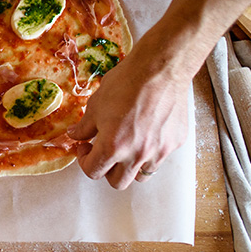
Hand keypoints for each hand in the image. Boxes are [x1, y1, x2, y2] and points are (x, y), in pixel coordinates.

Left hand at [68, 39, 189, 189]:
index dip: (84, 160)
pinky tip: (145, 133)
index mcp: (113, 147)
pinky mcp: (175, 143)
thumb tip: (75, 135)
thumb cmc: (126, 83)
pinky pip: (160, 158)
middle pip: (118, 182)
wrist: (160, 69)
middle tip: (103, 151)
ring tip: (125, 147)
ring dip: (130, 167)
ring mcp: (159, 151)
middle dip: (106, 170)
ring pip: (142, 175)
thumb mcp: (95, 105)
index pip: (93, 172)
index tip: (85, 147)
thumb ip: (84, 127)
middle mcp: (137, 155)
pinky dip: (150, 152)